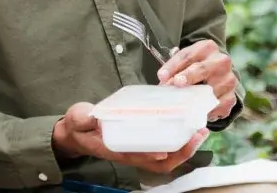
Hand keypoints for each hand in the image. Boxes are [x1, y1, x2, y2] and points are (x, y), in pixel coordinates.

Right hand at [52, 102, 208, 173]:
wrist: (77, 133)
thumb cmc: (79, 126)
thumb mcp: (77, 118)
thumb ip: (84, 117)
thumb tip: (92, 115)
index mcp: (116, 149)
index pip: (140, 157)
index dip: (154, 155)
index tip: (167, 149)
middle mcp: (131, 153)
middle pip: (161, 161)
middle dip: (182, 151)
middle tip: (197, 133)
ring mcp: (138, 150)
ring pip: (167, 157)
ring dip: (185, 148)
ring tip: (199, 131)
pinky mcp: (141, 143)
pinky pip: (164, 147)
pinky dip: (178, 141)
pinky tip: (185, 127)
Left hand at [157, 39, 237, 122]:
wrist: (218, 75)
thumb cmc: (195, 66)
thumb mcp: (185, 61)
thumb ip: (175, 67)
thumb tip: (164, 79)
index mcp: (207, 47)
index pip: (187, 55)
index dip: (173, 66)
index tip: (162, 76)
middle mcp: (221, 61)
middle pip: (202, 69)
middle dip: (188, 76)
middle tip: (176, 83)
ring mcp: (229, 80)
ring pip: (210, 90)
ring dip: (194, 98)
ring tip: (181, 103)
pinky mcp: (232, 98)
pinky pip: (217, 106)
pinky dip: (206, 111)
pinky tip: (196, 112)